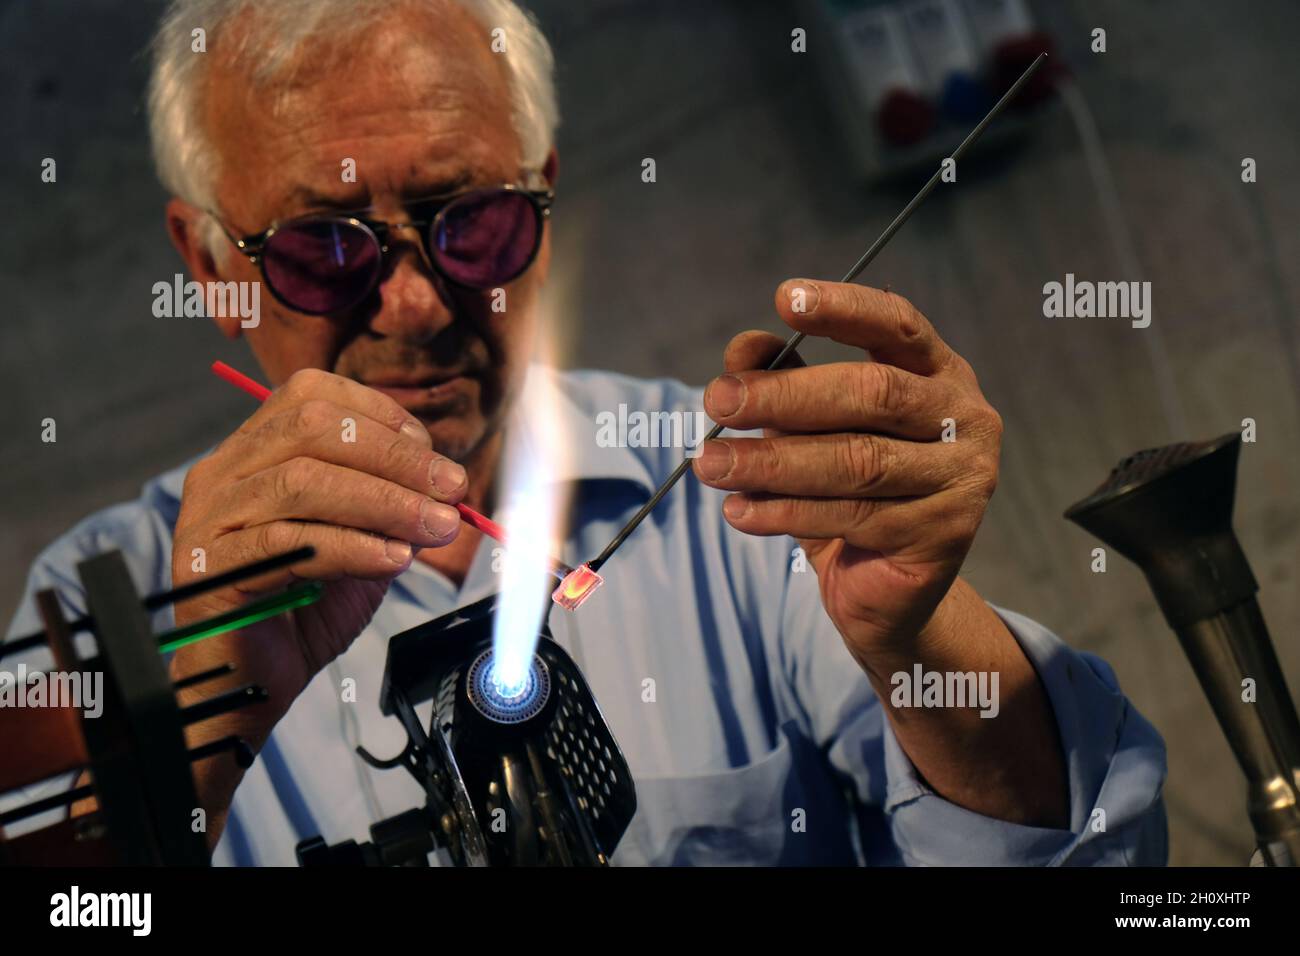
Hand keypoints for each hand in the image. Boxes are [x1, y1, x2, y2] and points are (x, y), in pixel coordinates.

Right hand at [170, 368, 466, 730]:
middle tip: (451, 489)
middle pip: (311, 429)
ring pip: (302, 482)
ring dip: (384, 502)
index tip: (432, 451)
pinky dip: (352, 547)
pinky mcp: (210, 568)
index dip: (379, 414)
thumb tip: (445, 480)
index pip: (311, 396)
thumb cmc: (303, 605)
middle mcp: (222, 472)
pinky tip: (393, 559)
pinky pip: (288, 543)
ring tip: (436, 528)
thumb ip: (390, 504)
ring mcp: (209, 517)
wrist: (253, 679)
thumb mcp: (360, 539)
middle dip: (394, 456)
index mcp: (253, 451)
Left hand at [693, 279, 1002, 666]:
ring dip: (772, 462)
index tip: (784, 297)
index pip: (896, 325)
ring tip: (711, 466)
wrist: (885, 589)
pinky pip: (853, 516)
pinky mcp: (945, 533)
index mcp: (937, 372)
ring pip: (858, 460)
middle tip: (718, 401)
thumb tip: (744, 347)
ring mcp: (962, 476)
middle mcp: (963, 416)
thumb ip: (781, 382)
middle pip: (873, 392)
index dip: (844, 308)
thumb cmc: (847, 491)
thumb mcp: (808, 430)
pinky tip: (739, 511)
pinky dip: (786, 513)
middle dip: (786, 395)